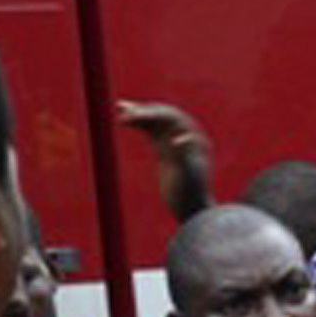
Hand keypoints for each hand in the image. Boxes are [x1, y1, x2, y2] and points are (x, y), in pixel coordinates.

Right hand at [113, 100, 216, 219]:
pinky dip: (138, 123)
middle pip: (163, 116)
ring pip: (155, 121)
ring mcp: (175, 142)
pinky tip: (123, 118)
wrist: (190, 208)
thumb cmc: (190, 193)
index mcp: (195, 139)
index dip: (153, 114)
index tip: (134, 116)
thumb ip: (184, 156)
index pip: (173, 118)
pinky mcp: (164, 149)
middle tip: (124, 115)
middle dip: (144, 113)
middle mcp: (186, 137)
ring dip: (139, 114)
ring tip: (121, 108)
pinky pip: (150, 130)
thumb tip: (182, 138)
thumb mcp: (187, 175)